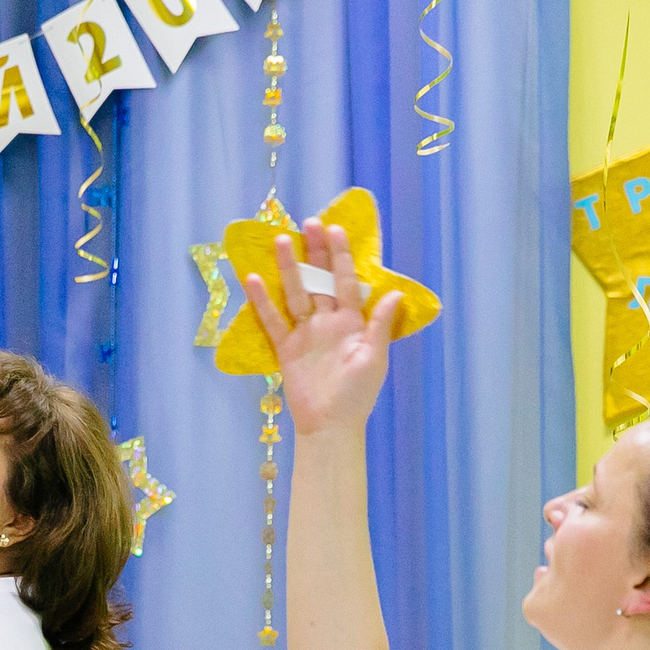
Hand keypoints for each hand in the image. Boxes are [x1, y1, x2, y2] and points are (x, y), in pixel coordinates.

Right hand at [251, 218, 403, 436]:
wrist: (330, 426)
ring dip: (289, 268)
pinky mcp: (286, 348)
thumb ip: (379, 324)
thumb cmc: (357, 396)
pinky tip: (253, 279)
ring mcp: (305, 333)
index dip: (342, 257)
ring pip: (296, 293)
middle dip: (315, 252)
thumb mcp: (374, 358)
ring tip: (281, 240)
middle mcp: (328, 322)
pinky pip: (273, 320)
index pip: (347, 282)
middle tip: (310, 223)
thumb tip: (395, 292)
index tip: (337, 230)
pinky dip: (263, 301)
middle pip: (320, 280)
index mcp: (352, 323)